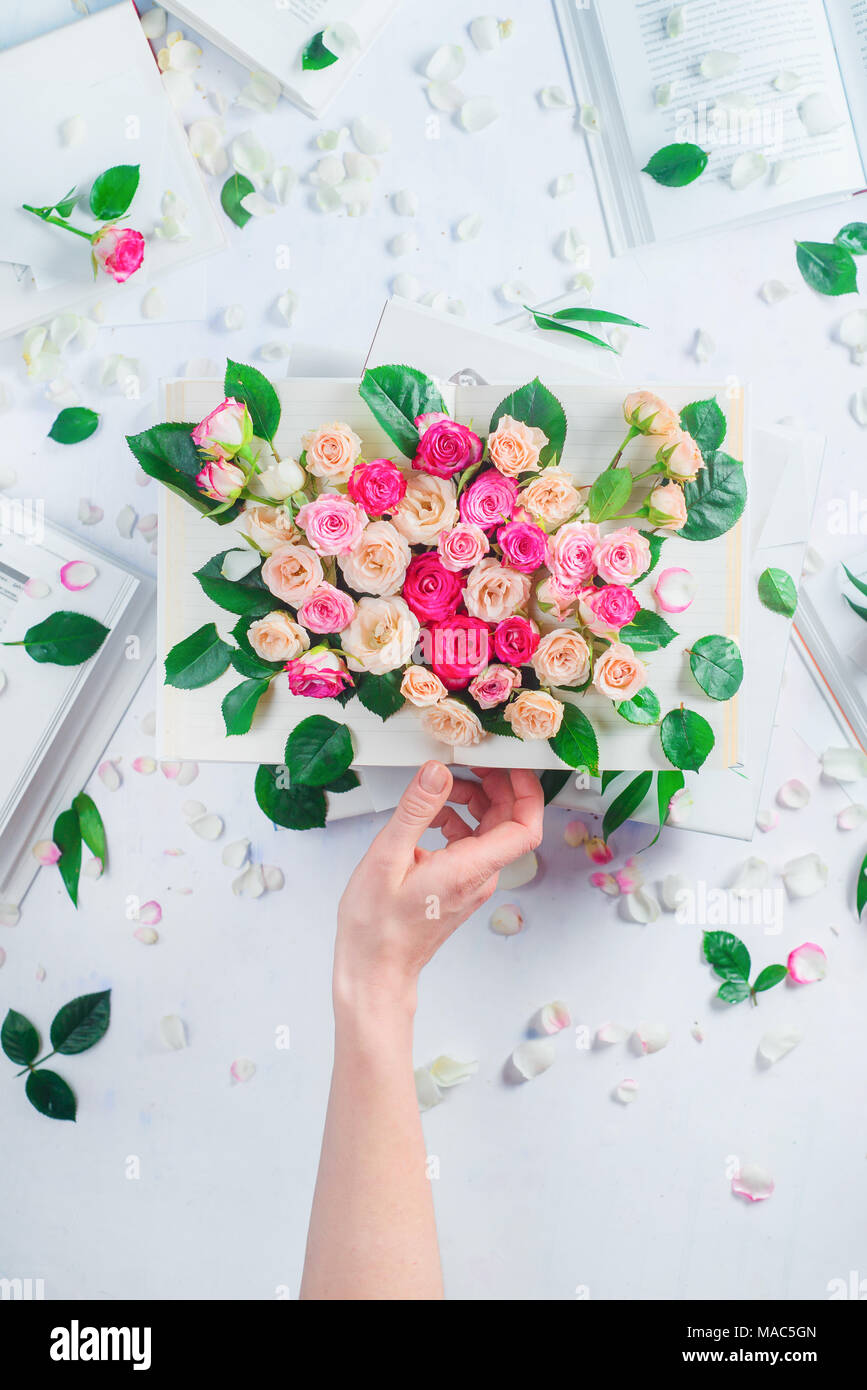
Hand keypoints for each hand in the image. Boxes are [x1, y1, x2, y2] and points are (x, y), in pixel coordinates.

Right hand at [334, 762, 543, 1015]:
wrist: (374, 970)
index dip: (527, 791)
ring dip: (472, 803)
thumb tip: (437, 772)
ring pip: (490, 832)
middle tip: (471, 764)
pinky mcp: (460, 885)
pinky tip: (430, 818)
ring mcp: (472, 883)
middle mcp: (479, 877)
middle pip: (509, 822)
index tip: (512, 765)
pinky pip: (472, 845)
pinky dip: (457, 822)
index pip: (525, 827)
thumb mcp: (387, 858)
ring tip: (442, 788)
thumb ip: (416, 810)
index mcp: (470, 870)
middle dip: (495, 786)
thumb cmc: (377, 927)